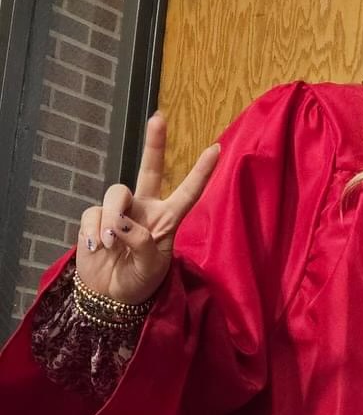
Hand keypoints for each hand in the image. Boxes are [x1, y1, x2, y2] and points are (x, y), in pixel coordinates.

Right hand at [75, 113, 220, 304]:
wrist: (108, 296)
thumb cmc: (138, 282)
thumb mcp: (151, 269)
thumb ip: (144, 245)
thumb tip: (123, 223)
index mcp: (167, 219)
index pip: (188, 192)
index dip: (201, 172)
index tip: (217, 148)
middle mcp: (145, 209)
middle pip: (150, 170)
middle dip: (155, 144)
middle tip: (159, 118)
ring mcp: (119, 212)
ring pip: (116, 192)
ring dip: (113, 217)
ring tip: (111, 244)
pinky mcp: (95, 218)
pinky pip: (94, 213)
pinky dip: (93, 231)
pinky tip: (96, 247)